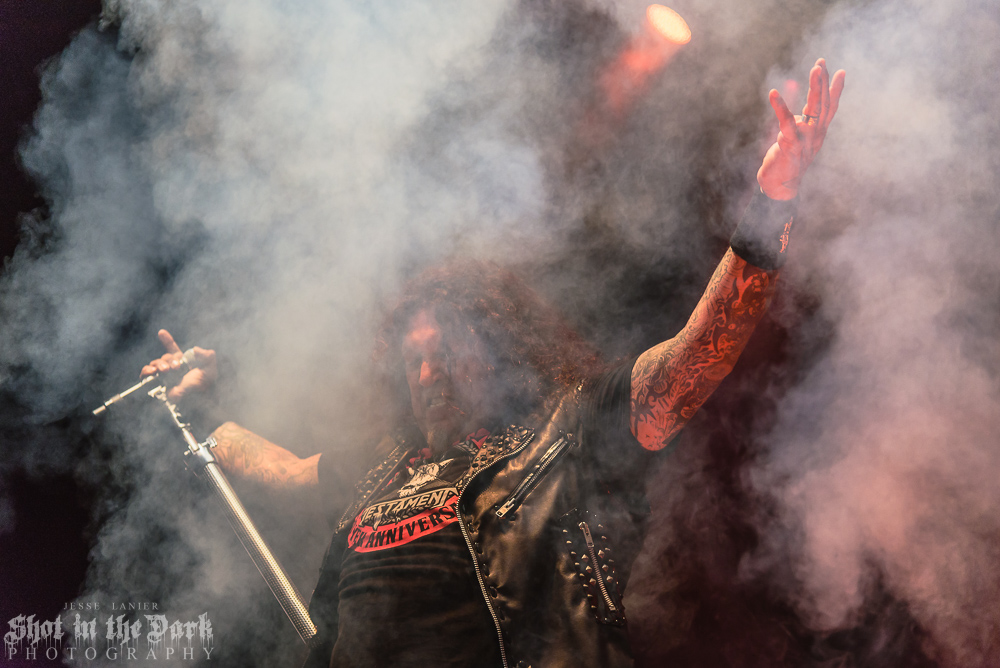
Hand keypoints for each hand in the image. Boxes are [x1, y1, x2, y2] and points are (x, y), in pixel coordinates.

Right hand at [140, 329, 216, 400]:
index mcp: (183, 362)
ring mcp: (164, 376)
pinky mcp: (157, 384)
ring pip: (155, 363)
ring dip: (159, 364)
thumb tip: (195, 349)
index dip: (167, 341)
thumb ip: (207, 355)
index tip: (161, 333)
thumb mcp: (210, 368)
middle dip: (170, 360)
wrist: (197, 399)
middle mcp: (172, 368)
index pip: (173, 349)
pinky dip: (146, 370)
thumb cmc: (204, 386)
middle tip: (177, 367)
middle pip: (165, 357)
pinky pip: (146, 374)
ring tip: (166, 370)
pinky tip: (152, 371)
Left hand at [757, 58, 845, 199]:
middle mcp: (816, 134)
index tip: (841, 71)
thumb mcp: (794, 137)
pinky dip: (780, 106)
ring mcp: (806, 139)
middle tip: (821, 63)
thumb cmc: (786, 160)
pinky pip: (786, 122)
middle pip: (823, 105)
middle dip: (823, 82)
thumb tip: (794, 101)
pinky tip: (773, 93)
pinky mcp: (791, 144)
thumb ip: (796, 119)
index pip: (829, 108)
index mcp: (818, 132)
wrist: (779, 187)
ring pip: (813, 110)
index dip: (835, 90)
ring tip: (815, 69)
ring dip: (816, 88)